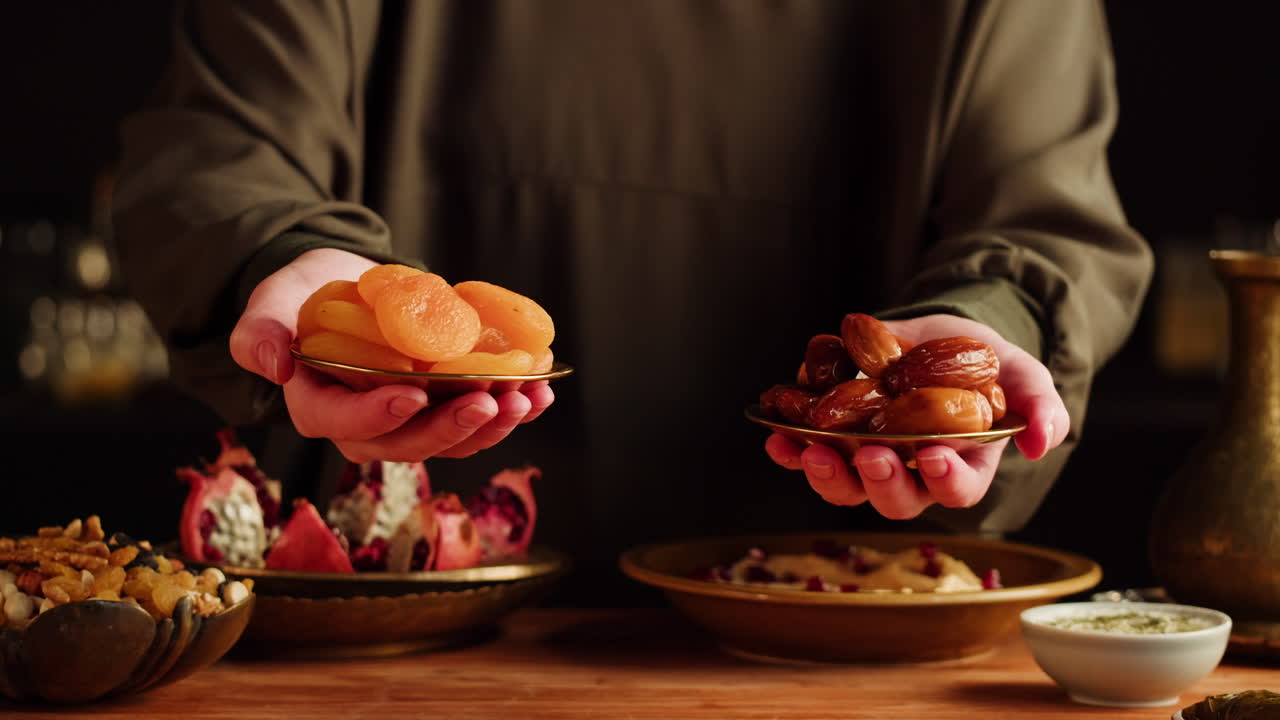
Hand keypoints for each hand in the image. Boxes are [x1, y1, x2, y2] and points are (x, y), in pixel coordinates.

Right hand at [228, 248, 553, 461]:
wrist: (342, 290)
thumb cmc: (301, 299)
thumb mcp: (271, 303)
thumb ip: (259, 332)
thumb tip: (273, 365)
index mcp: (318, 408)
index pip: (346, 423)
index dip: (380, 414)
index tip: (413, 394)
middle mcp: (365, 428)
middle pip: (410, 443)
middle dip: (453, 427)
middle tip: (491, 400)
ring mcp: (408, 424)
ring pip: (452, 440)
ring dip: (494, 424)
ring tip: (528, 397)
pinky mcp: (441, 410)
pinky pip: (477, 421)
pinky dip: (511, 409)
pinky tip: (541, 391)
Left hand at [764, 314, 1068, 518]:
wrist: (938, 334)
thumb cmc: (985, 363)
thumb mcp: (1022, 374)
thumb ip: (1040, 406)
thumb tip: (1042, 442)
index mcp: (963, 466)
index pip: (958, 489)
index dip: (947, 480)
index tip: (935, 456)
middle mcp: (914, 474)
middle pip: (897, 498)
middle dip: (882, 481)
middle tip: (872, 454)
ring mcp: (870, 460)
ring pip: (848, 487)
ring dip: (826, 475)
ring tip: (810, 450)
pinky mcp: (836, 440)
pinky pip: (810, 455)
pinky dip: (791, 450)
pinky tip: (776, 436)